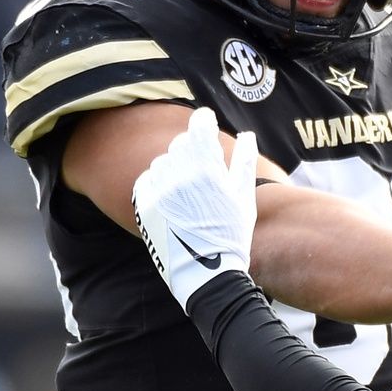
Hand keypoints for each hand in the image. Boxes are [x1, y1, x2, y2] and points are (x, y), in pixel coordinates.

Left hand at [132, 107, 257, 307]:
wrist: (204, 274)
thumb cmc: (232, 236)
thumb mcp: (244, 198)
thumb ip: (244, 162)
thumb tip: (248, 134)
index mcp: (207, 172)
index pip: (199, 128)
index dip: (203, 119)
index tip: (205, 116)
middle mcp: (179, 177)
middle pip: (181, 144)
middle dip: (192, 148)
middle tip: (203, 163)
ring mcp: (159, 190)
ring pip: (163, 161)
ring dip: (175, 166)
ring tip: (189, 188)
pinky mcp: (143, 204)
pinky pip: (148, 178)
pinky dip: (159, 181)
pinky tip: (173, 197)